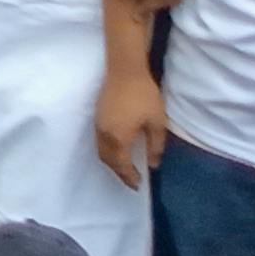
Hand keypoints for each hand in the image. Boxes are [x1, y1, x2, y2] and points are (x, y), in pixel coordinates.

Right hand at [96, 51, 166, 181]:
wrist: (124, 70)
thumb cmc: (143, 96)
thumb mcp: (156, 123)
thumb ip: (155, 146)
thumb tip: (153, 164)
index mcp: (118, 138)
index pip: (121, 165)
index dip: (129, 177)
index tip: (139, 185)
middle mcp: (104, 134)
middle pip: (107, 159)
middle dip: (118, 172)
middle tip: (131, 179)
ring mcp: (98, 124)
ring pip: (101, 150)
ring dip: (112, 162)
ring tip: (125, 166)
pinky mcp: (97, 116)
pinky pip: (99, 141)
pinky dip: (108, 151)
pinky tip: (118, 148)